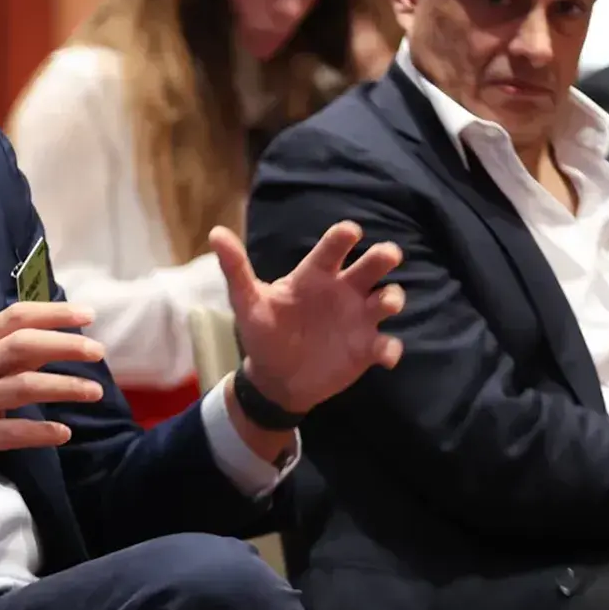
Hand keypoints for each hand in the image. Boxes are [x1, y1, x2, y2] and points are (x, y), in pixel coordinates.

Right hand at [0, 301, 106, 497]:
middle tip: (97, 351)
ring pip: (21, 386)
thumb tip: (54, 342)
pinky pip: (12, 432)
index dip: (52, 314)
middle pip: (20, 346)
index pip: (13, 319)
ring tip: (94, 392)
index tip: (86, 315)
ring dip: (63, 387)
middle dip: (64, 345)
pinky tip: (63, 433)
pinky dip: (41, 432)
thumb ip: (7, 359)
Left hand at [210, 221, 404, 414]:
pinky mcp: (366, 348)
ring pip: (386, 299)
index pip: (333, 248)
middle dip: (383, 257)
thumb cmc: (263, 332)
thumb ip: (235, 268)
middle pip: (371, 266)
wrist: (274, 378)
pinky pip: (386, 344)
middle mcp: (342, 290)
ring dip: (392, 298)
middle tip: (389, 254)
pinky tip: (385, 355)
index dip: (344, 236)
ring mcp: (358, 318)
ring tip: (387, 302)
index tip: (351, 231)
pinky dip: (390, 348)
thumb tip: (216, 232)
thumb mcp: (247, 302)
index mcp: (315, 275)